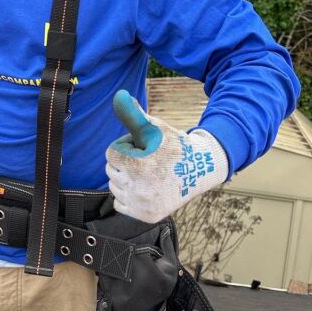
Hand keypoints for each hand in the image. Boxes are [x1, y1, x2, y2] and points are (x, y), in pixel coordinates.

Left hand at [105, 90, 227, 222]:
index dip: (127, 146)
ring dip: (126, 178)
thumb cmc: (174, 145)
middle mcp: (138, 188)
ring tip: (148, 174)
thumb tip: (119, 95)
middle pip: (111, 170)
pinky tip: (145, 188)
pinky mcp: (146, 216)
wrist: (200, 170)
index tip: (143, 148)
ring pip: (114, 187)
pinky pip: (120, 204)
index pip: (111, 153)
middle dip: (125, 162)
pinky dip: (128, 196)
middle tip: (148, 160)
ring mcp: (142, 204)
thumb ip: (133, 114)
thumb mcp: (154, 127)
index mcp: (137, 165)